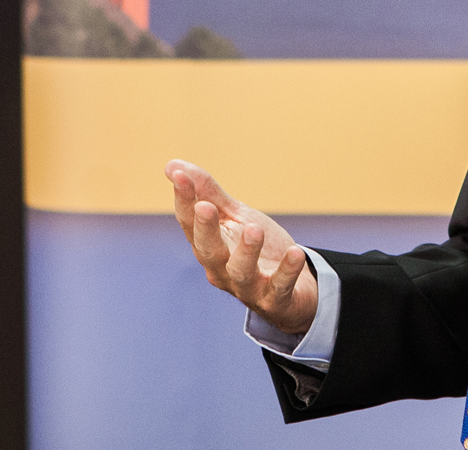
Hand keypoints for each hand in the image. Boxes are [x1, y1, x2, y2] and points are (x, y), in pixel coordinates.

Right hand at [165, 159, 317, 336]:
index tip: (179, 176)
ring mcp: (248, 287)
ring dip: (247, 251)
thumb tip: (172, 166)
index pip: (190, 224)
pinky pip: (280, 287)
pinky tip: (295, 253)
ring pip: (242, 272)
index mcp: (208, 247)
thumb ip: (208, 193)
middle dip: (205, 230)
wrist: (290, 289)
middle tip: (205, 207)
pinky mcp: (276, 299)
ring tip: (254, 229)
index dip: (184, 200)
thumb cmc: (255, 249)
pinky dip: (287, 271)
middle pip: (208, 251)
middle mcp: (222, 270)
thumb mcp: (234, 217)